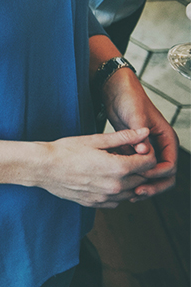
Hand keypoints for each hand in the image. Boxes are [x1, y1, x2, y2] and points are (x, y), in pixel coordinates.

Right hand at [34, 127, 162, 206]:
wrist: (42, 167)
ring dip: (129, 181)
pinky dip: (117, 192)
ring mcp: (106, 197)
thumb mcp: (94, 139)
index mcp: (117, 168)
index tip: (138, 150)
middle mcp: (115, 186)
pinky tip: (105, 180)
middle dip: (139, 168)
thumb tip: (143, 132)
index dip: (147, 154)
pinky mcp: (97, 204)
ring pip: (132, 192)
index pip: (149, 163)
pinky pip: (117, 201)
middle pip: (143, 179)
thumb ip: (122, 137)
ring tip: (114, 169)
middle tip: (125, 157)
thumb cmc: (64, 151)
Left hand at [102, 67, 178, 196]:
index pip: (170, 165)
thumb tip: (144, 152)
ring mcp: (149, 151)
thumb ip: (139, 134)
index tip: (142, 175)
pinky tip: (121, 184)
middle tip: (137, 193)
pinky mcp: (135, 152)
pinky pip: (138, 170)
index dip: (157, 174)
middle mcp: (160, 147)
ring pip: (152, 176)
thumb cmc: (130, 99)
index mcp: (167, 139)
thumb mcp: (136, 115)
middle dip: (154, 186)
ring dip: (143, 185)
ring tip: (129, 194)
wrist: (117, 92)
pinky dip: (133, 178)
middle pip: (165, 176)